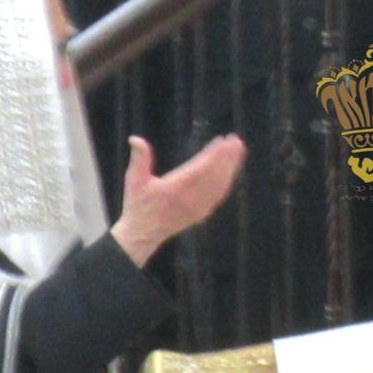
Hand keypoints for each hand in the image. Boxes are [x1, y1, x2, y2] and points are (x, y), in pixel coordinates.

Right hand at [110, 134, 245, 267]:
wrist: (142, 234)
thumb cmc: (138, 205)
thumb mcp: (134, 180)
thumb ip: (139, 159)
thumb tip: (135, 138)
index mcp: (175, 188)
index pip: (201, 168)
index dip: (214, 154)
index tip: (223, 140)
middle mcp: (190, 199)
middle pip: (215, 175)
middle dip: (228, 157)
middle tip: (236, 140)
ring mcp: (198, 208)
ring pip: (220, 185)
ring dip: (231, 167)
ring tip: (238, 151)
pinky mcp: (201, 214)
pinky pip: (219, 196)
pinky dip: (227, 182)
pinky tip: (231, 171)